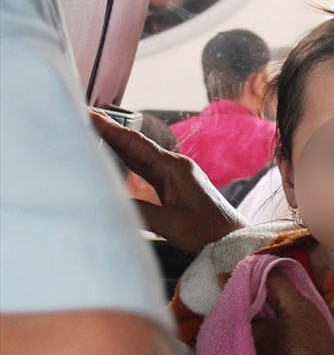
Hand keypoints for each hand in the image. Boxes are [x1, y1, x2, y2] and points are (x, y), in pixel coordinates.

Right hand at [90, 109, 245, 252]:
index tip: (89, 115)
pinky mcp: (173, 187)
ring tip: (91, 132)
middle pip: (135, 146)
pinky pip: (144, 169)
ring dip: (116, 145)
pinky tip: (114, 157)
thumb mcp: (171, 224)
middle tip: (81, 118)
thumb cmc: (209, 231)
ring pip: (139, 156)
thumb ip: (140, 212)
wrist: (232, 239)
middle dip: (109, 132)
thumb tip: (108, 203)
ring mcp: (174, 176)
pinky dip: (126, 160)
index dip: (111, 129)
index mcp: (174, 168)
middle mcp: (174, 166)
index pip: (135, 144)